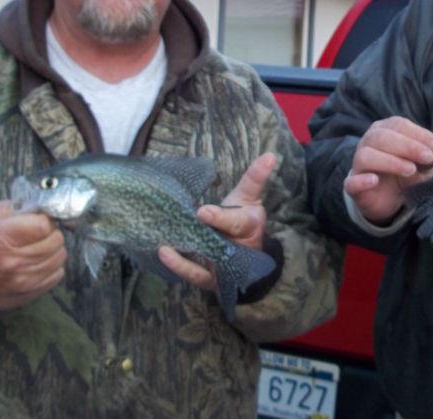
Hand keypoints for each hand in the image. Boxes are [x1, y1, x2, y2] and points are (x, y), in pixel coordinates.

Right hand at [0, 201, 66, 316]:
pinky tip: (39, 261)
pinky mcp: (29, 293)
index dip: (44, 219)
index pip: (43, 225)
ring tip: (39, 246)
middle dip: (51, 232)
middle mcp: (14, 262)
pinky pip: (57, 275)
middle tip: (40, 232)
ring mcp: (23, 280)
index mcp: (0, 239)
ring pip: (60, 257)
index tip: (37, 219)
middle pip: (55, 241)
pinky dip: (53, 266)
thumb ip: (4, 208)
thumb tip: (31, 205)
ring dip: (53, 249)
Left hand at [158, 152, 274, 291]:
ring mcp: (222, 266)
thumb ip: (255, 177)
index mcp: (249, 226)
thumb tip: (269, 155)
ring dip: (184, 259)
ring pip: (204, 263)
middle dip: (198, 239)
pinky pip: (193, 274)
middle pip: (217, 245)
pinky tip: (163, 253)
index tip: (202, 211)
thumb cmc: (244, 219)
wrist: (247, 253)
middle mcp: (237, 250)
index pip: (235, 223)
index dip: (219, 218)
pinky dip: (179, 266)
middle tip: (178, 230)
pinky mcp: (208, 277)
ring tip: (164, 248)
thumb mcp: (249, 197)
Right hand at [344, 116, 432, 224]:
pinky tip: (375, 180)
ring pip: (367, 155)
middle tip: (427, 157)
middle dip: (407, 146)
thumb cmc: (405, 173)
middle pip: (382, 137)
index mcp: (385, 130)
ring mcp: (358, 163)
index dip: (417, 133)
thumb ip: (432, 156)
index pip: (398, 124)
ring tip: (410, 170)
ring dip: (390, 161)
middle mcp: (368, 142)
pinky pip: (352, 181)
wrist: (388, 199)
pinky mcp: (352, 185)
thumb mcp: (422, 164)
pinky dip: (362, 180)